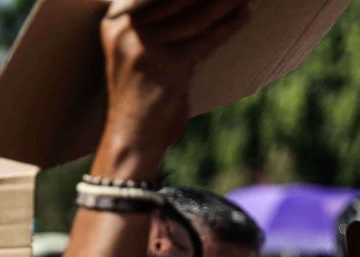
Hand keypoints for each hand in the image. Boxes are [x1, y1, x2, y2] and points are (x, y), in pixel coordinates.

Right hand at [95, 0, 251, 174]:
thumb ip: (157, 24)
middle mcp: (126, 31)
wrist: (132, 139)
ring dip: (224, 4)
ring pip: (195, 17)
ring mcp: (145, 49)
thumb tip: (199, 1)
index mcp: (116, 22)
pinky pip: (205, 41)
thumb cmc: (139, 95)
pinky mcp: (169, 67)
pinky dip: (228, 28)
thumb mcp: (138, 51)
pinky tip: (242, 17)